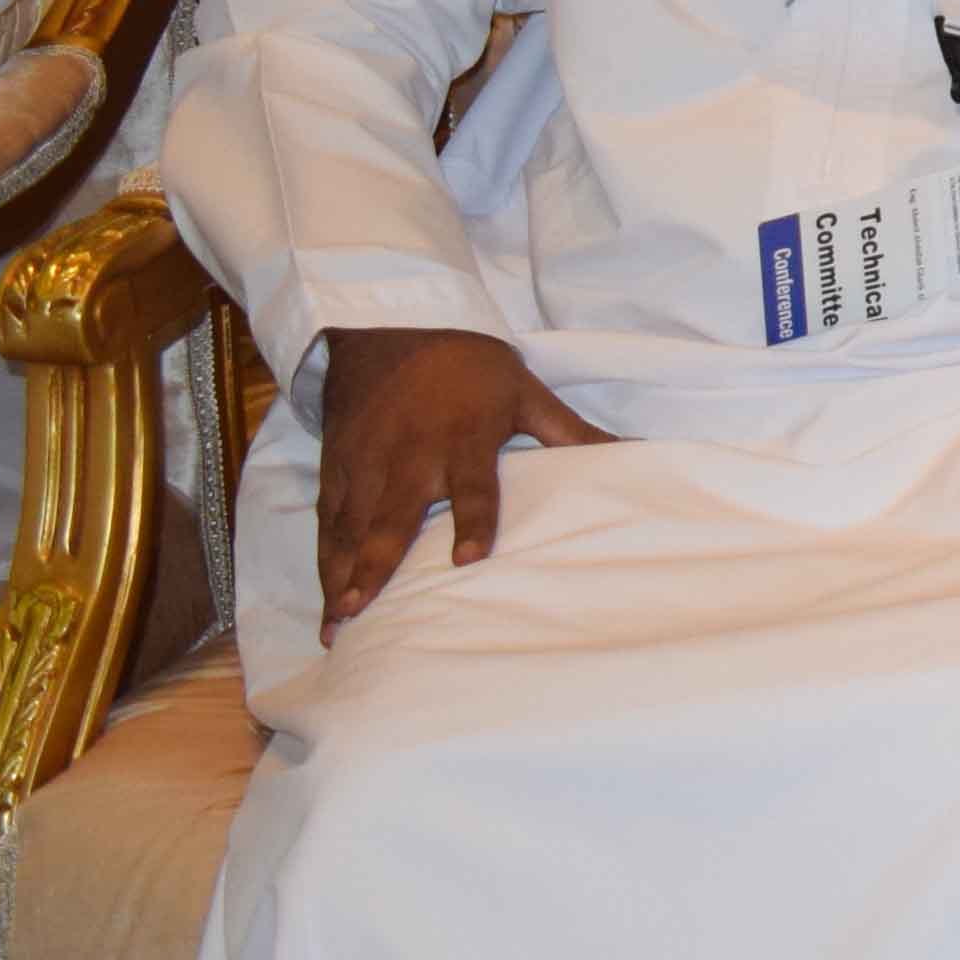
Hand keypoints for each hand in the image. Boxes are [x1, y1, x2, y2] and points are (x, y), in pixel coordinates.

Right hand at [310, 324, 611, 634]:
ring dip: (343, 577)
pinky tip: (329, 602)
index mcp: (462, 438)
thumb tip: (633, 452)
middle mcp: (408, 457)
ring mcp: (367, 466)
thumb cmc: (468, 368)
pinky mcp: (337, 470)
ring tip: (339, 627)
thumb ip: (570, 431)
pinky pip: (329, 522)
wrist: (388, 332)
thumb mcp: (524, 391)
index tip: (469, 560)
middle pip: (393, 516)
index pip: (472, 486)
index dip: (472, 521)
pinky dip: (326, 561)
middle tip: (363, 610)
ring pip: (351, 529)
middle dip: (377, 564)